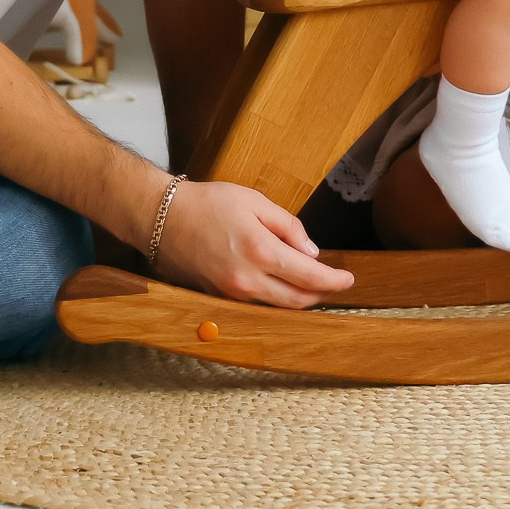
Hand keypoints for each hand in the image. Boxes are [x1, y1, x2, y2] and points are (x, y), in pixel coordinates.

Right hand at [152, 180, 355, 308]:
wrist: (161, 217)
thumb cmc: (208, 203)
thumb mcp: (255, 202)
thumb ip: (289, 227)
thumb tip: (311, 252)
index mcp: (261, 252)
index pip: (310, 276)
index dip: (334, 280)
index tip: (348, 278)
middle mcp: (248, 280)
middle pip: (297, 301)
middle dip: (321, 295)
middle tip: (336, 284)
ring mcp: (232, 292)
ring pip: (277, 306)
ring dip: (299, 299)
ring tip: (313, 285)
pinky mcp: (219, 296)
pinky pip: (256, 303)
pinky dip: (275, 298)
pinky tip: (282, 285)